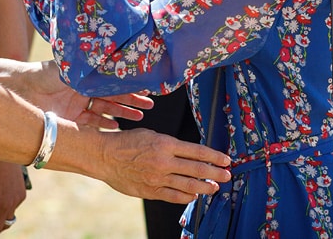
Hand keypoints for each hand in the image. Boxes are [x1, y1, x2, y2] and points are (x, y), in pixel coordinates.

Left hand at [0, 59, 151, 128]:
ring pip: (106, 111)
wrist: (20, 92)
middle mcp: (83, 90)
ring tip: (140, 117)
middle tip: (150, 105)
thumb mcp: (71, 69)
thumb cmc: (44, 75)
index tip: (146, 87)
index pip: (112, 81)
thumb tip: (115, 57)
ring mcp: (77, 106)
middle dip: (132, 101)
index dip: (130, 85)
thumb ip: (91, 67)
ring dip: (123, 114)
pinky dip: (106, 125)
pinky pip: (93, 124)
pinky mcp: (71, 121)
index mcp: (85, 76)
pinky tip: (118, 127)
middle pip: (113, 96)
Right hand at [98, 128, 231, 203]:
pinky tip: (194, 196)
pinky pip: (173, 196)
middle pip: (196, 169)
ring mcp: (157, 178)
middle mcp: (164, 162)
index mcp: (165, 144)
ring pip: (187, 186)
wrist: (105, 156)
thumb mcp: (152, 135)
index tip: (226, 160)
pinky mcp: (150, 191)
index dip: (214, 156)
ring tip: (214, 188)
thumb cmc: (127, 142)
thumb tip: (189, 154)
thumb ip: (170, 146)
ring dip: (204, 187)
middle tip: (227, 176)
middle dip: (215, 173)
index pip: (197, 151)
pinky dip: (186, 197)